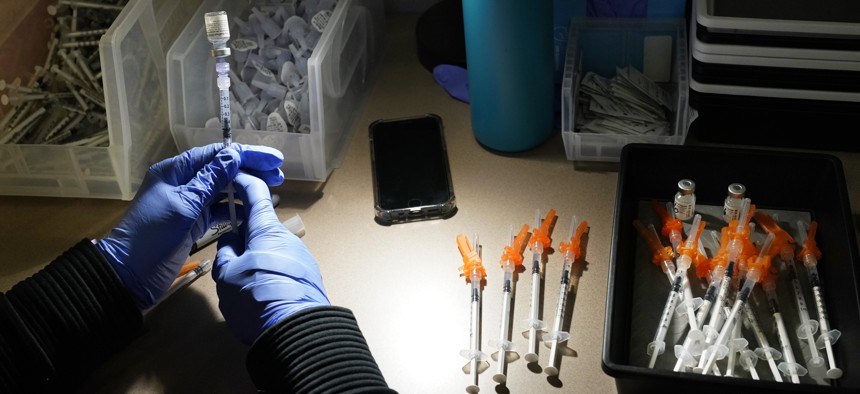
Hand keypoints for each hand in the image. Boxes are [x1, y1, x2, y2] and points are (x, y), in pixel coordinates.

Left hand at [97, 143, 283, 307]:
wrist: (129, 274)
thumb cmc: (152, 236)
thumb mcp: (184, 205)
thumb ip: (210, 180)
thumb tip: (235, 154)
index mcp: (176, 171)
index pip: (216, 154)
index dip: (246, 154)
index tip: (274, 159)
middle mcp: (183, 182)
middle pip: (222, 169)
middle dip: (251, 170)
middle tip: (279, 176)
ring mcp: (189, 202)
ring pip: (224, 189)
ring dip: (247, 188)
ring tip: (273, 190)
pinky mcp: (193, 221)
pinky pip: (220, 209)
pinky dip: (237, 208)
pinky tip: (254, 210)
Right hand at [213, 172, 329, 344]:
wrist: (296, 331)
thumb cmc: (257, 297)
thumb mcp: (228, 274)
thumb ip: (227, 251)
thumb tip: (232, 240)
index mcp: (267, 229)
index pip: (256, 192)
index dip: (243, 181)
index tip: (231, 175)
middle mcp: (287, 238)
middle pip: (261, 224)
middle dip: (242, 229)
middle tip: (224, 240)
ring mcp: (300, 258)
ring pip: (269, 248)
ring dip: (253, 253)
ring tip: (237, 277)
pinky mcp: (306, 278)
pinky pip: (280, 265)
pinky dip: (266, 269)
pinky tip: (256, 290)